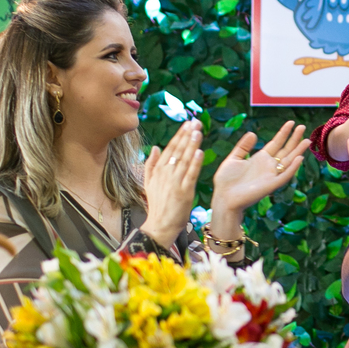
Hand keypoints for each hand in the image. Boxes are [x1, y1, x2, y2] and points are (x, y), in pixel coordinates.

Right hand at [141, 120, 202, 245]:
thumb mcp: (148, 183)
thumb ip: (151, 164)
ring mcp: (175, 183)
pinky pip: (190, 175)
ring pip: (184, 160)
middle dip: (187, 135)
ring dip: (191, 145)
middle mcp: (166, 174)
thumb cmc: (157, 205)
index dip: (179, 135)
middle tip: (196, 122)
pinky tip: (200, 152)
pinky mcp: (184, 192)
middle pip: (178, 151)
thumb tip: (155, 147)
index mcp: (158, 171)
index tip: (187, 123)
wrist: (159, 226)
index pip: (170, 148)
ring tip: (198, 131)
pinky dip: (195, 163)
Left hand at [211, 120, 309, 216]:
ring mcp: (271, 176)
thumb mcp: (233, 158)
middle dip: (294, 139)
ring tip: (307, 140)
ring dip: (298, 151)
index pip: (276, 143)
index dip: (284, 133)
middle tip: (302, 127)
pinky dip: (292, 168)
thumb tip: (253, 133)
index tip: (291, 122)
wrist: (223, 198)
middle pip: (285, 150)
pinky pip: (284, 176)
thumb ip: (243, 146)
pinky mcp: (271, 185)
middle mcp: (268, 166)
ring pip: (289, 162)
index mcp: (260, 159)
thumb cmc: (226, 181)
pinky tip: (299, 158)